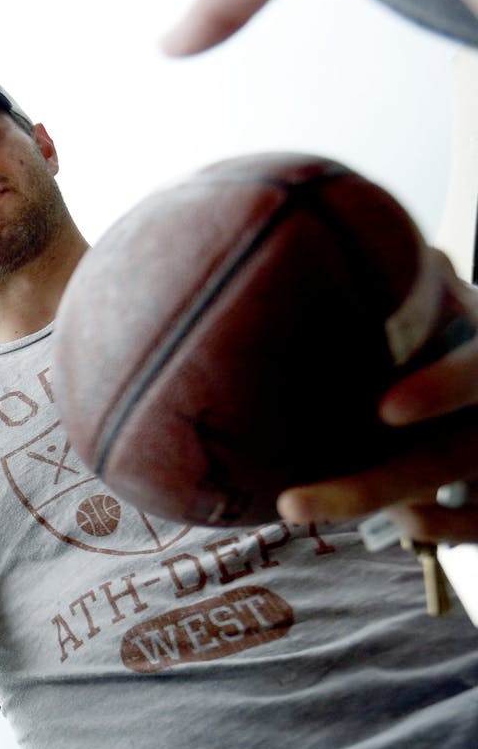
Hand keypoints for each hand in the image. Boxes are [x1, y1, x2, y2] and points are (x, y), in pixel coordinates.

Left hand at [278, 253, 477, 542]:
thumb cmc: (455, 331)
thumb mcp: (443, 301)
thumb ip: (405, 279)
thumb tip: (326, 218)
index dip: (446, 386)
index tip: (386, 409)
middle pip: (455, 456)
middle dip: (369, 487)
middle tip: (289, 504)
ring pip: (461, 505)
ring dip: (386, 507)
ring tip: (305, 503)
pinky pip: (477, 530)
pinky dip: (435, 529)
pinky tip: (400, 518)